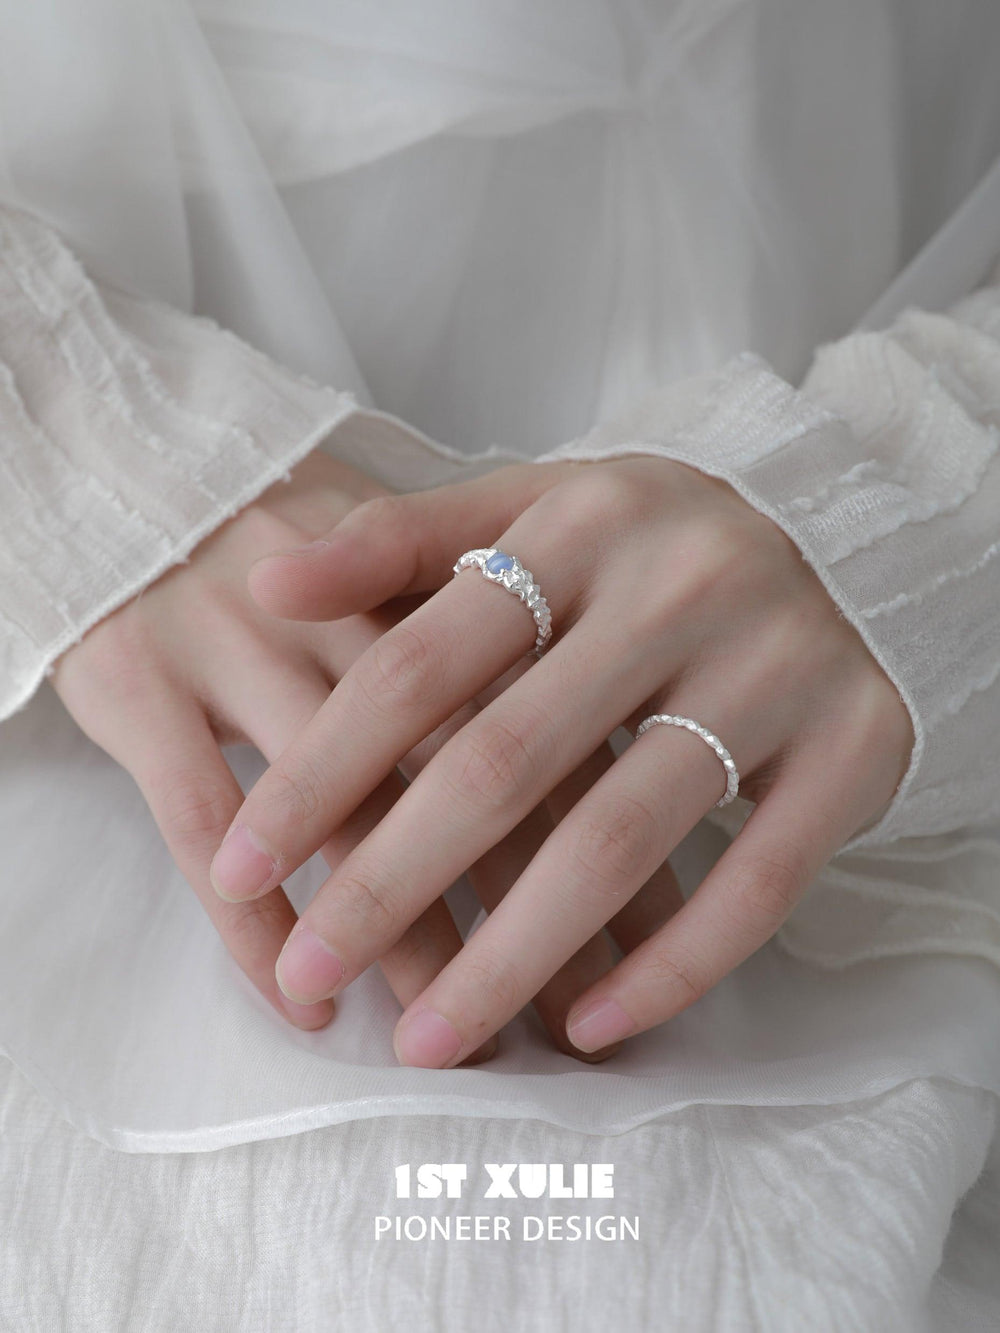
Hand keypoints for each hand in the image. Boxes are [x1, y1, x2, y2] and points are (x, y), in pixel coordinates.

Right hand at [49, 448, 647, 1059]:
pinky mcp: (139, 684)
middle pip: (455, 771)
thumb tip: (606, 752)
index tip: (643, 920)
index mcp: (420, 570)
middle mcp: (344, 607)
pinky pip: (200, 826)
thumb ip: (491, 647)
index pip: (533, 710)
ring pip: (341, 811)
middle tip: (566, 1006)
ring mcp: (236, 642)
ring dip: (402, 931)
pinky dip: (252, 928)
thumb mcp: (395, 557)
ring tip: (450, 1026)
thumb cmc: (289, 541)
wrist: (129, 470)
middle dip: (521, 898)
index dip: (591, 819)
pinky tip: (301, 1007)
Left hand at [222, 454, 913, 1066]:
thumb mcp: (532, 511)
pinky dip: (670, 965)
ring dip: (513, 955)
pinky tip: (590, 1025)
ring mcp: (775, 669)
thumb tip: (269, 582)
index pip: (420, 662)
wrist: (845, 540)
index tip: (243, 865)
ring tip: (430, 1040)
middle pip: (506, 760)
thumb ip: (403, 545)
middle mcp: (679, 588)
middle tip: (314, 974)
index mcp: (580, 523)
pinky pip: (758, 882)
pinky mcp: (854, 747)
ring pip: (619, 838)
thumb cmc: (645, 546)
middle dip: (392, 881)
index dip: (321, 771)